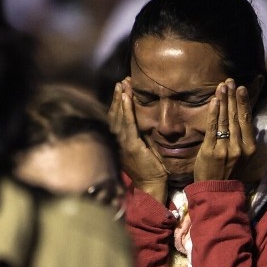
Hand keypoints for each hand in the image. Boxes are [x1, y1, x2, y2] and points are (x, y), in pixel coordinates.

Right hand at [108, 77, 168, 202]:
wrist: (151, 185)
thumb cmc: (151, 169)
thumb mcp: (144, 148)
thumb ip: (140, 135)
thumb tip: (144, 120)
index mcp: (120, 142)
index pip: (116, 119)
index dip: (117, 103)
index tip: (121, 88)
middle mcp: (118, 141)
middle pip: (115, 115)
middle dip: (118, 97)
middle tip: (121, 81)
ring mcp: (123, 143)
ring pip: (119, 117)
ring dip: (121, 99)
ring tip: (122, 84)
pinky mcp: (131, 146)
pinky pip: (128, 124)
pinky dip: (126, 110)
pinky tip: (126, 98)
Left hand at [193, 79, 256, 181]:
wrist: (216, 192)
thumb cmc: (230, 173)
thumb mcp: (243, 157)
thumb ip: (244, 139)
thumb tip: (246, 119)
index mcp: (250, 148)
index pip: (247, 120)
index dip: (244, 103)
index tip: (242, 88)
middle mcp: (239, 147)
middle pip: (236, 117)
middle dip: (233, 97)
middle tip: (231, 81)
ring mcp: (224, 149)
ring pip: (225, 120)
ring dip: (223, 101)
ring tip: (222, 86)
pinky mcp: (210, 151)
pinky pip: (212, 128)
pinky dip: (214, 113)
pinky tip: (214, 101)